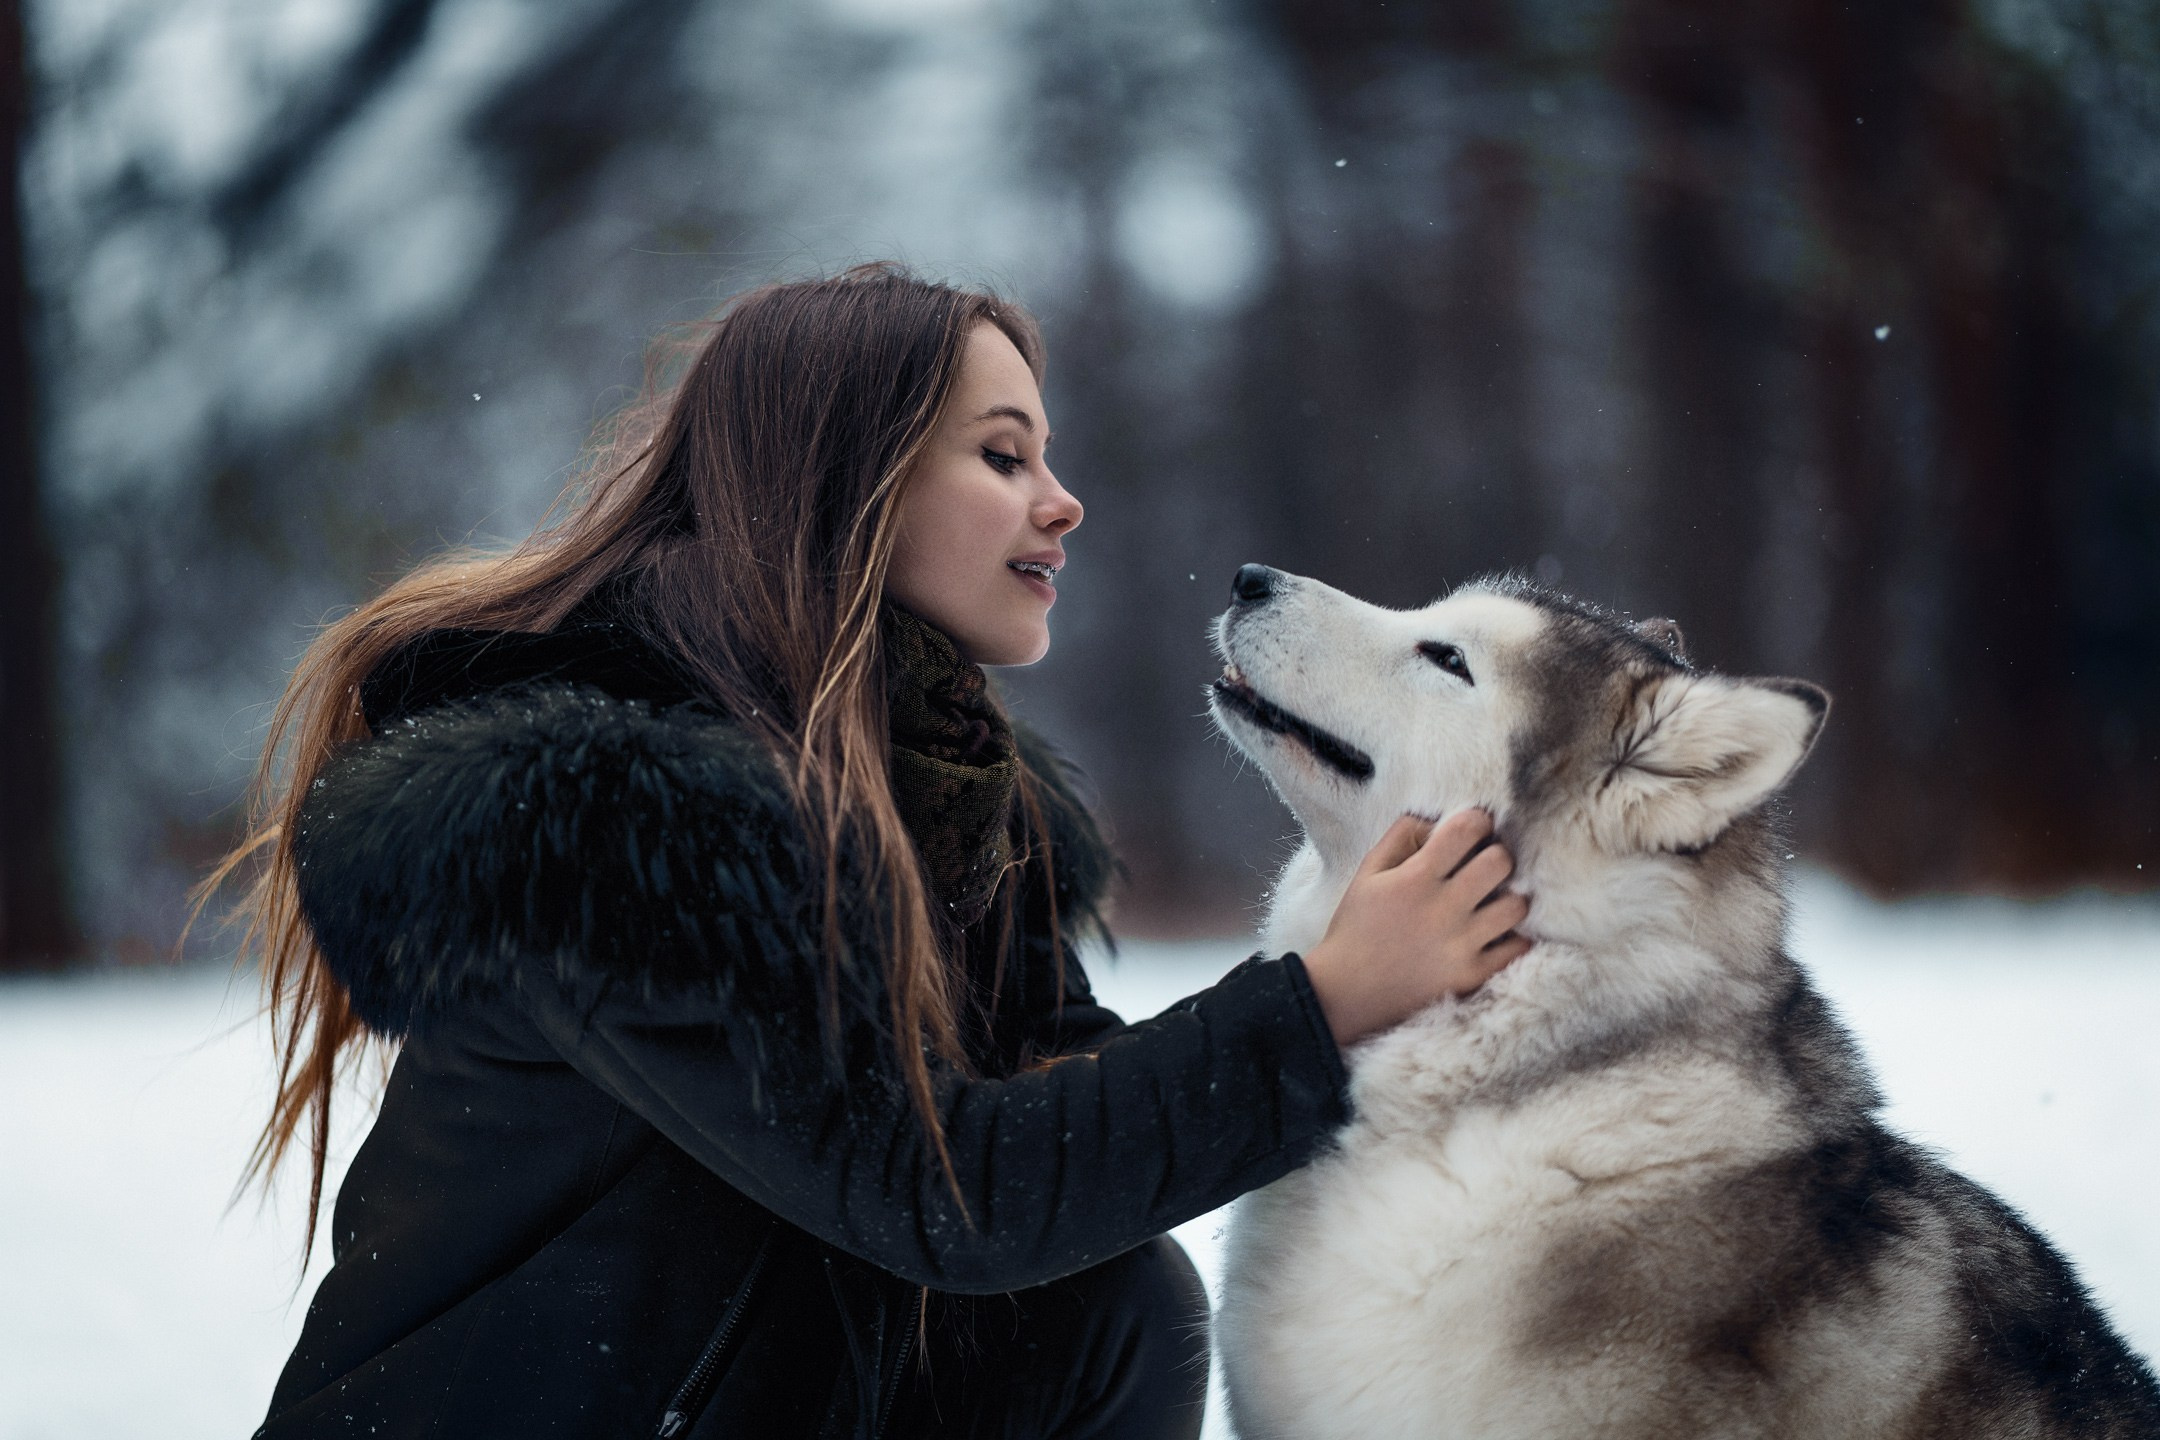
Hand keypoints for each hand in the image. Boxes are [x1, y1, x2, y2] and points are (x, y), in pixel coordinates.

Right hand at [1299, 810, 1530, 1047]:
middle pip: (1500, 862)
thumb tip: (1437, 818)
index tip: (1472, 829)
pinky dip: (1512, 937)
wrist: (1346, 992)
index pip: (1466, 829)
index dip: (1476, 821)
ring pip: (1516, 905)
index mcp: (1416, 878)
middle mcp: (1443, 908)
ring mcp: (1461, 944)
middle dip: (1496, 856)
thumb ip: (1400, 837)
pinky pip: (1517, 947)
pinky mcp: (1472, 975)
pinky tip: (1495, 933)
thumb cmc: (1356, 927)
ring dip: (1508, 897)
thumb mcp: (1367, 873)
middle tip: (1483, 866)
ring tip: (1492, 902)